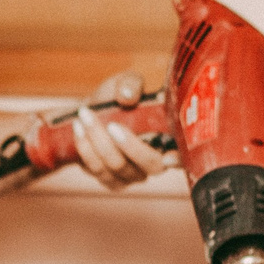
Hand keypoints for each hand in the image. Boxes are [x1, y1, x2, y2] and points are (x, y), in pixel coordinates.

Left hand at [66, 70, 175, 190]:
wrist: (88, 115)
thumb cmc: (115, 98)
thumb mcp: (125, 82)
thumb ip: (131, 82)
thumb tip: (128, 96)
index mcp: (169, 137)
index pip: (184, 155)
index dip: (180, 160)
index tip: (169, 157)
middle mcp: (155, 161)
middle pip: (150, 164)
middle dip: (129, 145)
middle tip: (111, 124)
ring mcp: (134, 175)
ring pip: (118, 165)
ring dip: (98, 139)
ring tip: (85, 115)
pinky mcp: (111, 181)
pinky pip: (98, 169)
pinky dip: (85, 147)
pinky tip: (78, 127)